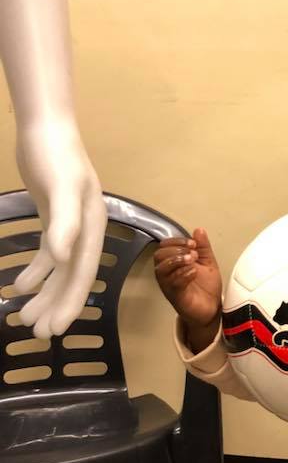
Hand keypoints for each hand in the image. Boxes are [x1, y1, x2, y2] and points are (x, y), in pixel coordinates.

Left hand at [13, 120, 106, 338]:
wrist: (47, 128)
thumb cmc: (56, 157)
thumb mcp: (62, 189)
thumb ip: (64, 225)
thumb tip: (62, 261)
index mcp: (93, 228)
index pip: (82, 273)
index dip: (70, 303)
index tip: (56, 329)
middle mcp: (86, 231)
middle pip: (73, 277)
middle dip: (56, 306)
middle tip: (38, 334)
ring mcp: (71, 226)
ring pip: (59, 270)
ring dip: (44, 295)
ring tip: (24, 318)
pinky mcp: (55, 218)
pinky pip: (49, 255)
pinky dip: (36, 272)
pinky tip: (19, 287)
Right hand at [153, 228, 222, 351]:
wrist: (212, 308)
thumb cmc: (206, 287)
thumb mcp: (208, 262)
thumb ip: (204, 247)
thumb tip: (199, 230)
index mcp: (174, 263)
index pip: (164, 246)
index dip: (176, 241)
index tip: (193, 243)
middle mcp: (168, 273)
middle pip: (159, 256)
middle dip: (176, 250)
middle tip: (193, 253)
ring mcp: (170, 285)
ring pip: (162, 269)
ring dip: (178, 261)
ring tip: (193, 261)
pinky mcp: (176, 296)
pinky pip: (172, 284)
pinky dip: (183, 274)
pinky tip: (193, 272)